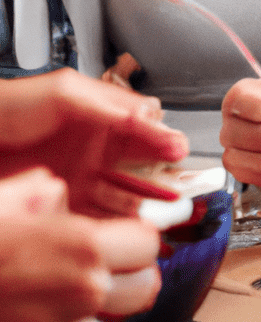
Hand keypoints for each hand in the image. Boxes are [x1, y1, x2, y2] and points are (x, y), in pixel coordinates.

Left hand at [0, 68, 188, 216]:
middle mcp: (97, 153)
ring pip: (125, 199)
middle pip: (143, 169)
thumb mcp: (64, 93)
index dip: (164, 140)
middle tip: (181, 189)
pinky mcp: (63, 210)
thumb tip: (146, 114)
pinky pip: (97, 221)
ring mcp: (81, 183)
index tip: (177, 149)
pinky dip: (115, 227)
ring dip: (145, 207)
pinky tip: (128, 229)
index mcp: (104, 122)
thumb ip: (107, 103)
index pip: (146, 132)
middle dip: (166, 179)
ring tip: (161, 214)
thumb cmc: (9, 108)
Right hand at [0, 167, 159, 321]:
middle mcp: (81, 295)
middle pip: (142, 289)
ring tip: (33, 296)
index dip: (133, 240)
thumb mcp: (6, 200)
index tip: (121, 240)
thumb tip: (58, 197)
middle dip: (124, 277)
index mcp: (82, 248)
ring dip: (77, 311)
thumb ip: (46, 194)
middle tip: (93, 269)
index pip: (148, 244)